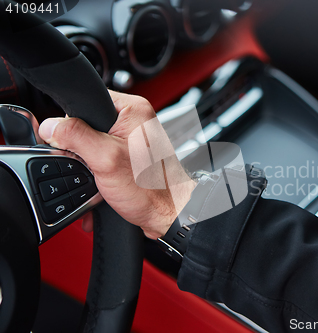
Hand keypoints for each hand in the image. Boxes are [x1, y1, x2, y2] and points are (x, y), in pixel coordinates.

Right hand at [38, 90, 196, 238]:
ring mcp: (133, 140)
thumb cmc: (151, 188)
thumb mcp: (106, 158)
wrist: (168, 214)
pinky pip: (103, 159)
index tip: (73, 143)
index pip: (87, 101)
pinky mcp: (130, 157)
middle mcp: (136, 121)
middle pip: (87, 126)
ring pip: (93, 146)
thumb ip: (76, 137)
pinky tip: (101, 187)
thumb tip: (51, 126)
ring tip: (100, 180)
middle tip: (91, 166)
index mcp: (133, 109)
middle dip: (80, 151)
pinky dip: (97, 175)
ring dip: (88, 167)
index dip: (72, 123)